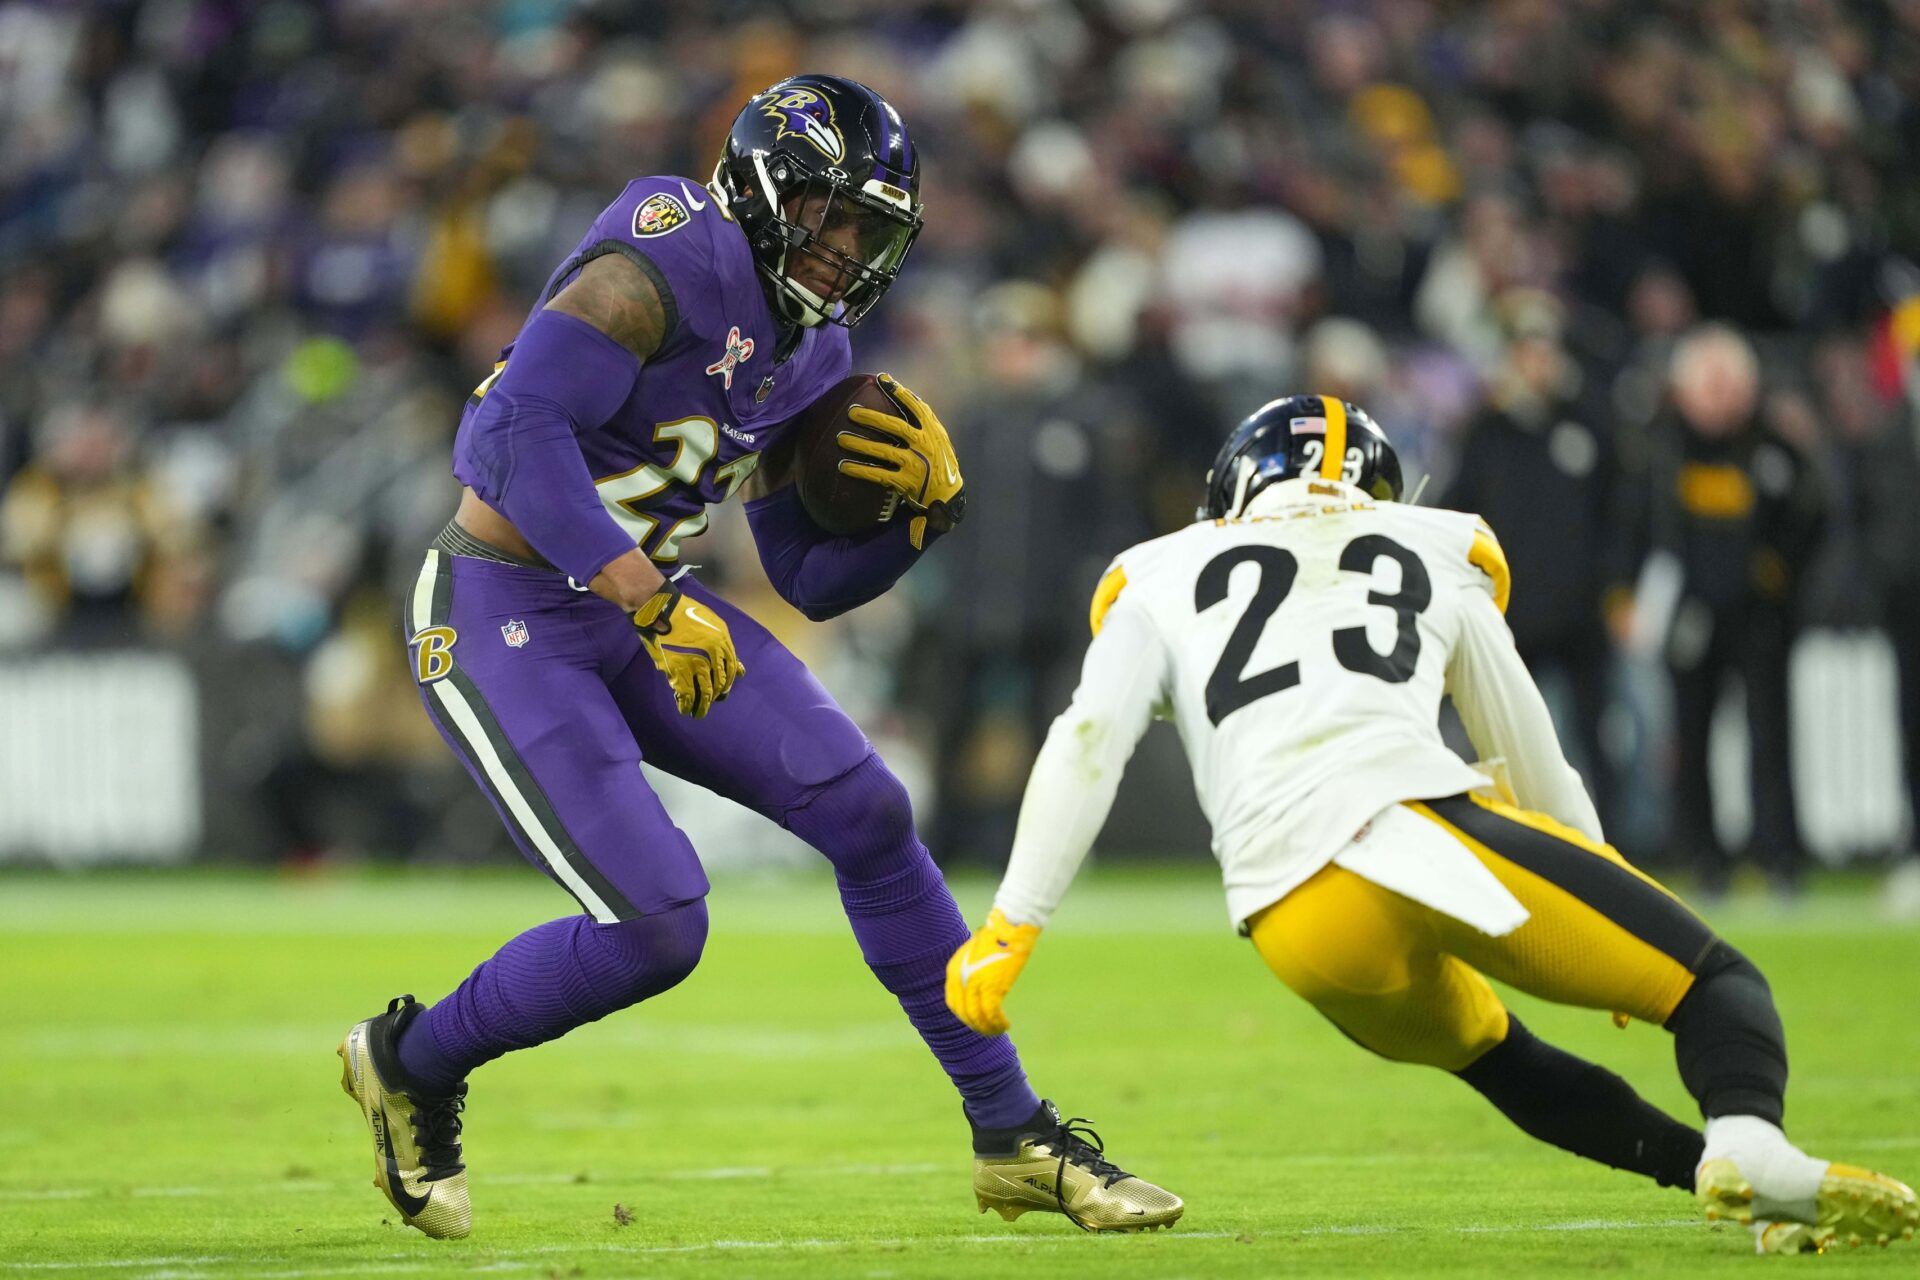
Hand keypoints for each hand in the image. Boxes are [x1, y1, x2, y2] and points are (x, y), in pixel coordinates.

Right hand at [631, 583, 744, 717]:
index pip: (731, 670)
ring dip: (702, 707)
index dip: (727, 684)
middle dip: (716, 696)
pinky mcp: (677, 671)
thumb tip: (741, 670)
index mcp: (723, 643)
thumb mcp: (714, 624)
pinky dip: (686, 705)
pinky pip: (686, 694)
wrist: (659, 610)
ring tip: (699, 714)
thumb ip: (727, 646)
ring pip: (705, 693)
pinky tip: (684, 709)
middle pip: (719, 684)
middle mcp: (712, 656)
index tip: (723, 692)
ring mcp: (695, 664)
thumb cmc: (686, 613)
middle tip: (711, 702)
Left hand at [841, 373, 965, 549]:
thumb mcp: (939, 440)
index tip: (883, 379)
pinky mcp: (906, 482)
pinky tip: (844, 466)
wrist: (949, 496)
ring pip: (884, 451)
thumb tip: (905, 397)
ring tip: (840, 439)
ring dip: (861, 445)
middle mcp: (925, 446)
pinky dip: (860, 470)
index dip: (900, 392)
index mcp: (933, 432)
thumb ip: (925, 423)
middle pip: (896, 427)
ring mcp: (916, 464)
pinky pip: (879, 475)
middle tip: (852, 411)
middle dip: (872, 418)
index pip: (917, 407)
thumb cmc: (939, 463)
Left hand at [945, 908, 1039, 1036]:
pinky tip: (1005, 1025)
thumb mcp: (975, 951)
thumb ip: (970, 968)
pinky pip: (992, 1015)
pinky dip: (997, 1024)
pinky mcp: (992, 987)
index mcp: (954, 969)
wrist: (1011, 925)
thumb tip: (975, 986)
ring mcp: (975, 984)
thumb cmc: (997, 935)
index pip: (953, 1003)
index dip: (965, 1016)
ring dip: (988, 1028)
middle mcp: (960, 978)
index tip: (976, 1021)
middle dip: (976, 1025)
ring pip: (977, 1018)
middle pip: (964, 1013)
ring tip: (998, 1030)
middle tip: (989, 1030)